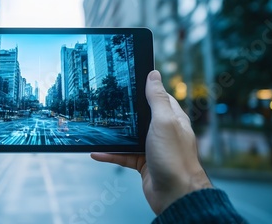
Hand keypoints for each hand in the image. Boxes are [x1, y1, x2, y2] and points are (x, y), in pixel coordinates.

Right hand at [91, 70, 211, 213]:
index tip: (127, 80)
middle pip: (140, 116)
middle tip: (105, 101)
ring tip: (97, 126)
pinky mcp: (143, 163)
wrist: (176, 195)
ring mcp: (152, 148)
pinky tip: (96, 153)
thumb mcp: (164, 122)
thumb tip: (154, 75)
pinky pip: (123, 155)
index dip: (144, 88)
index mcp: (171, 118)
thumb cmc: (174, 158)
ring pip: (129, 136)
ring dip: (114, 134)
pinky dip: (109, 154)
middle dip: (124, 111)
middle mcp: (162, 132)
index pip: (157, 97)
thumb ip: (157, 99)